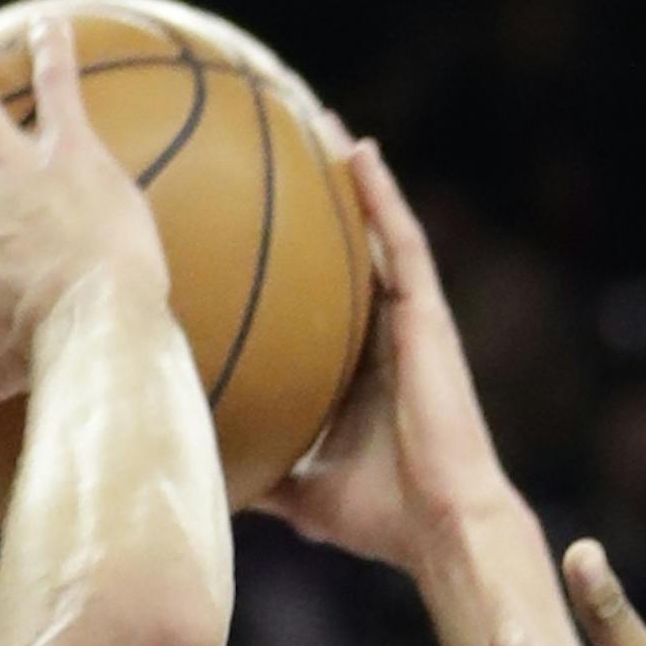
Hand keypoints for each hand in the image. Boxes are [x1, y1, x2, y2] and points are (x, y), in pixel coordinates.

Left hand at [259, 138, 510, 573]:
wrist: (442, 527)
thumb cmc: (382, 517)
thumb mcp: (301, 492)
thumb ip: (263, 474)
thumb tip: (203, 478)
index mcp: (360, 370)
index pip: (323, 300)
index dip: (296, 258)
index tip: (251, 220)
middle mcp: (386, 336)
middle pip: (349, 250)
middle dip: (320, 197)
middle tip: (279, 143)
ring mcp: (410, 322)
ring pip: (378, 230)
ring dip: (350, 175)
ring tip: (317, 118)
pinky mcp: (429, 317)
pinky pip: (404, 243)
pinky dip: (381, 196)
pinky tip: (356, 150)